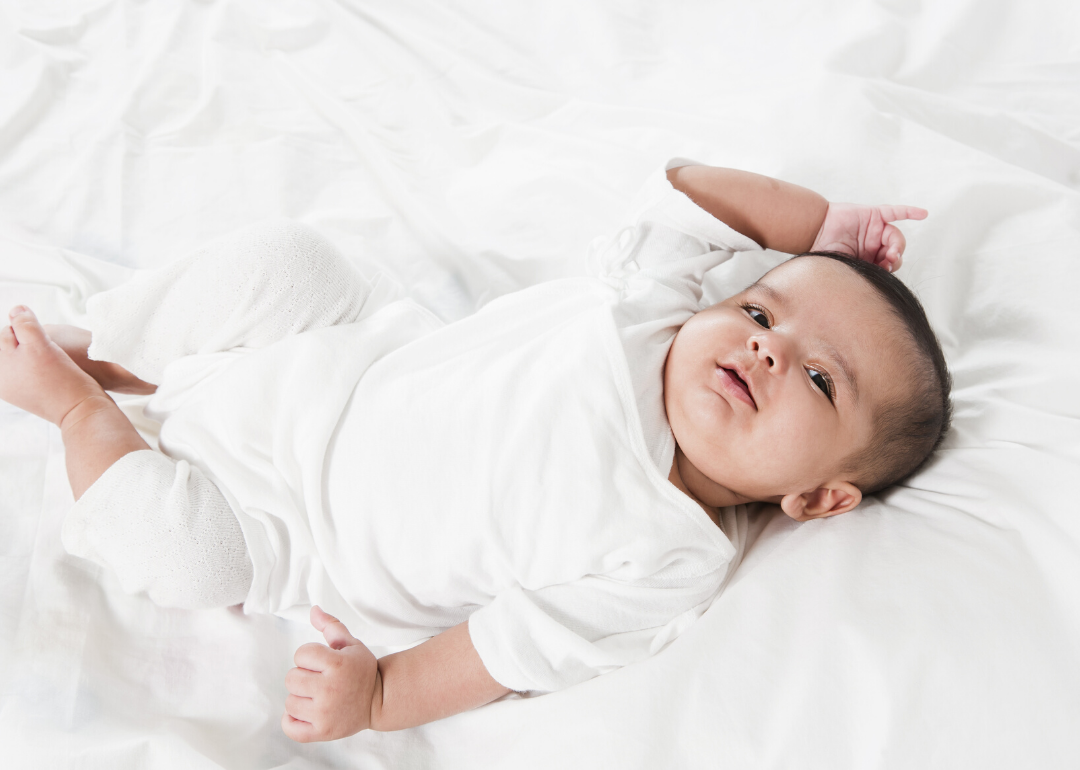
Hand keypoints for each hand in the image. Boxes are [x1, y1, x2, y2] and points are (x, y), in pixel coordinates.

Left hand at [282, 606, 379, 742]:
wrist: (380, 701)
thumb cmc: (363, 670)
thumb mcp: (352, 644)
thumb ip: (331, 626)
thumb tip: (313, 610)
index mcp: (337, 665)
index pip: (300, 654)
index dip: (310, 655)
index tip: (322, 662)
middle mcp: (329, 689)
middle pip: (291, 678)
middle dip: (303, 676)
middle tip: (319, 679)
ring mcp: (325, 713)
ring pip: (289, 702)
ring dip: (300, 697)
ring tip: (317, 696)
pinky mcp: (322, 732)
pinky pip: (290, 727)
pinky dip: (292, 720)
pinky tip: (306, 712)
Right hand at [810, 203, 927, 272]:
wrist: (812, 231)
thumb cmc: (821, 252)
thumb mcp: (841, 269)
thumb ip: (855, 279)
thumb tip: (865, 299)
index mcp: (866, 258)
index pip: (886, 264)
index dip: (889, 268)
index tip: (884, 271)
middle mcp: (872, 245)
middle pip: (894, 251)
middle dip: (895, 258)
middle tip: (889, 262)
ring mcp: (873, 229)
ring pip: (894, 236)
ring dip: (897, 244)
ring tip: (892, 252)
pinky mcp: (872, 214)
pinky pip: (895, 212)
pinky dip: (909, 212)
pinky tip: (922, 214)